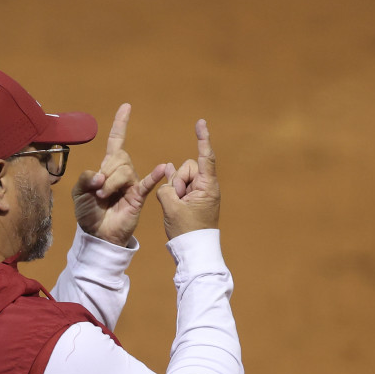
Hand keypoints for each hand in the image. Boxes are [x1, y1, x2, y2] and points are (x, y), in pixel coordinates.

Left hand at [71, 103, 169, 245]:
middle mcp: (122, 172)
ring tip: (104, 197)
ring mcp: (132, 183)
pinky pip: (148, 182)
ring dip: (111, 183)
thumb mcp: (78, 193)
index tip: (126, 107)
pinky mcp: (138, 196)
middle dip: (105, 172)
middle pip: (118, 157)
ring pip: (125, 170)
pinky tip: (162, 168)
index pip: (116, 141)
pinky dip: (154, 175)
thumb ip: (84, 178)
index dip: (121, 124)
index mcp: (107, 168)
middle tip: (98, 191)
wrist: (97, 234)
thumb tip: (100, 175)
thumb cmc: (89, 213)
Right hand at [155, 119, 220, 238]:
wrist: (193, 251)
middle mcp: (207, 186)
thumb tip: (167, 169)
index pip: (206, 157)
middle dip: (178, 180)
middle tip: (179, 201)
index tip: (200, 122)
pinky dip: (175, 191)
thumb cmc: (186, 231)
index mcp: (208, 187)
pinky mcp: (194, 199)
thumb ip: (167, 186)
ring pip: (181, 178)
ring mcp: (201, 193)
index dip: (202, 139)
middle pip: (187, 168)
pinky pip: (181, 187)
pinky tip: (174, 200)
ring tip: (178, 208)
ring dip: (175, 189)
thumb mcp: (172, 208)